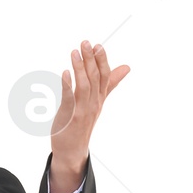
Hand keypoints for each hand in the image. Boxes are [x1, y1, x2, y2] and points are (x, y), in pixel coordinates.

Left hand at [49, 39, 129, 192]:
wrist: (72, 150)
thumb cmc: (82, 123)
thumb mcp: (97, 102)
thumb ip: (109, 84)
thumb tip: (127, 67)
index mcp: (100, 98)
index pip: (104, 76)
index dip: (102, 60)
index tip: (98, 45)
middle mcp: (94, 103)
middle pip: (94, 77)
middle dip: (91, 59)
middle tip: (85, 42)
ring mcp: (83, 110)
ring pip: (84, 85)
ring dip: (80, 68)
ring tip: (74, 52)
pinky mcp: (70, 116)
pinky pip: (70, 98)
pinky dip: (68, 84)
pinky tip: (65, 72)